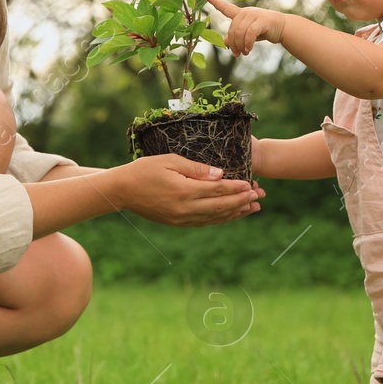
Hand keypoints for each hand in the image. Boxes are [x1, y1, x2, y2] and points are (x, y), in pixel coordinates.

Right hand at [114, 153, 262, 226]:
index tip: (251, 184)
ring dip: (235, 213)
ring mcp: (181, 218)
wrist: (122, 191)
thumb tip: (220, 174)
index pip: (217, 189)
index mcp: (184, 191)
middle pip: (221, 206)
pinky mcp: (177, 223)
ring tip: (253, 208)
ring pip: (215, 218)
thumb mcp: (169, 160)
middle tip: (259, 195)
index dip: (236, 187)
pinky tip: (231, 215)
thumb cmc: (144, 170)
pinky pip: (204, 222)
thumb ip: (196, 168)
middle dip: (242, 201)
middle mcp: (185, 208)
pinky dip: (220, 219)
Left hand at [206, 0, 284, 55]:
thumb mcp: (247, 34)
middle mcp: (246, 12)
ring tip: (244, 53)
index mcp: (240, 14)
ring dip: (240, 46)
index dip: (216, 2)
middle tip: (236, 54)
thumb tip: (225, 42)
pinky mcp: (261, 20)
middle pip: (232, 29)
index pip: (226, 8)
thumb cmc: (263, 30)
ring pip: (239, 33)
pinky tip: (248, 50)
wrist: (282, 28)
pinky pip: (249, 34)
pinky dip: (247, 44)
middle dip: (233, 44)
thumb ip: (236, 36)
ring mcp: (254, 15)